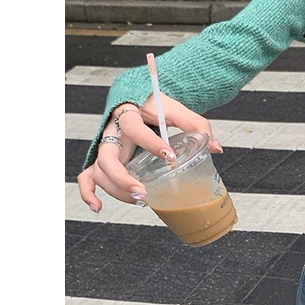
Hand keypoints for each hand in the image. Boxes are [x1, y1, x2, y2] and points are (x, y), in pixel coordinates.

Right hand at [77, 93, 223, 212]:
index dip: (151, 143)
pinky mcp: (104, 158)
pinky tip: (98, 207)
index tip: (170, 155)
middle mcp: (113, 132)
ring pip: (98, 170)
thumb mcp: (175, 110)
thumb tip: (216, 148)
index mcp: (130, 115)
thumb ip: (196, 126)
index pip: (134, 129)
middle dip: (123, 179)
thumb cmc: (155, 105)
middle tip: (143, 192)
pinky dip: (89, 192)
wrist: (136, 97)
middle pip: (107, 157)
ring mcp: (106, 146)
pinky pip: (88, 175)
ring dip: (115, 190)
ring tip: (140, 200)